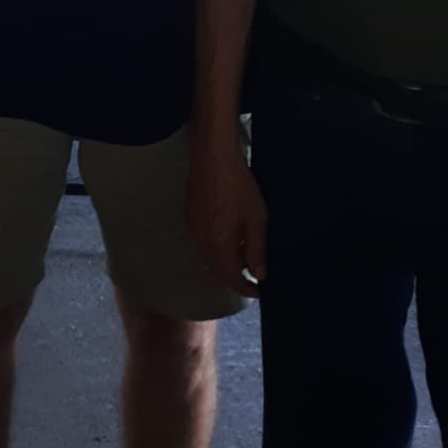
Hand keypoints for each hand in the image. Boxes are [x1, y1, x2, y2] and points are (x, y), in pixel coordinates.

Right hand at [185, 142, 264, 297]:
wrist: (212, 156)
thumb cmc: (238, 186)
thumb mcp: (256, 218)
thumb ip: (257, 249)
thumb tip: (258, 274)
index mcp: (218, 245)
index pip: (230, 278)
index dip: (245, 288)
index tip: (258, 291)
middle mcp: (201, 242)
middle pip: (217, 270)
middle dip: (234, 277)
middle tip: (252, 276)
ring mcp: (192, 229)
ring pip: (209, 257)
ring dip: (225, 262)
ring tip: (243, 255)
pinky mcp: (189, 216)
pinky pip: (203, 242)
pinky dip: (216, 247)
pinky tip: (228, 235)